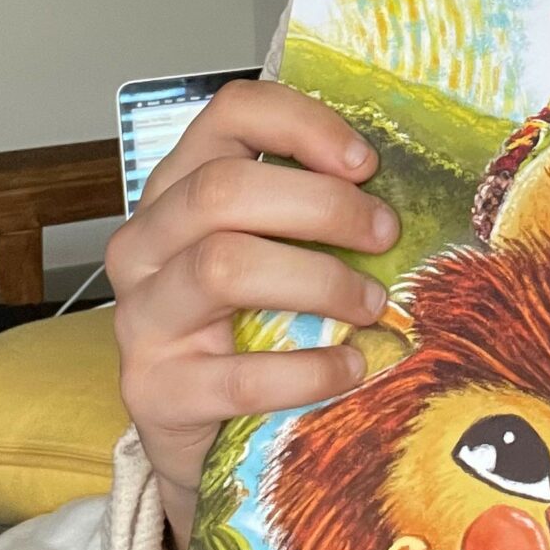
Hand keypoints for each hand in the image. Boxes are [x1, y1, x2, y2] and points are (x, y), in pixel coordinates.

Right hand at [106, 76, 399, 517]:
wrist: (202, 434)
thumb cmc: (250, 324)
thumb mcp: (272, 249)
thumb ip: (310, 208)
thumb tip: (406, 186)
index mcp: (179, 187)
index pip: (230, 114)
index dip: (302, 125)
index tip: (365, 163)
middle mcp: (147, 241)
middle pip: (224, 189)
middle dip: (323, 207)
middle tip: (385, 234)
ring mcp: (142, 316)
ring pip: (224, 266)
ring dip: (318, 280)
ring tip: (370, 304)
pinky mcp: (153, 391)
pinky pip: (238, 374)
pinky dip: (309, 370)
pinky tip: (351, 368)